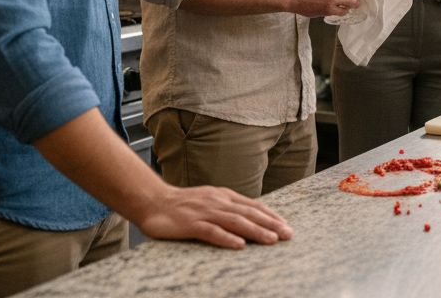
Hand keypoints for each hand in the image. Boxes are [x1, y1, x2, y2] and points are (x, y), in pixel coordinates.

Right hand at [136, 183, 292, 248]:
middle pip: (248, 213)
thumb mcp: (210, 201)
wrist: (152, 201)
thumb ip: (228, 207)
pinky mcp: (190, 223)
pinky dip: (226, 238)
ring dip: (255, 231)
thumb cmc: (183, 204)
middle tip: (288, 234)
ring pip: (234, 222)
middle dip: (270, 224)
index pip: (253, 206)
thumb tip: (251, 217)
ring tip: (271, 240)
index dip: (271, 215)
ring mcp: (204, 212)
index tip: (286, 225)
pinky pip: (211, 231)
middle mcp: (217, 202)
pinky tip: (239, 245)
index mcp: (224, 196)